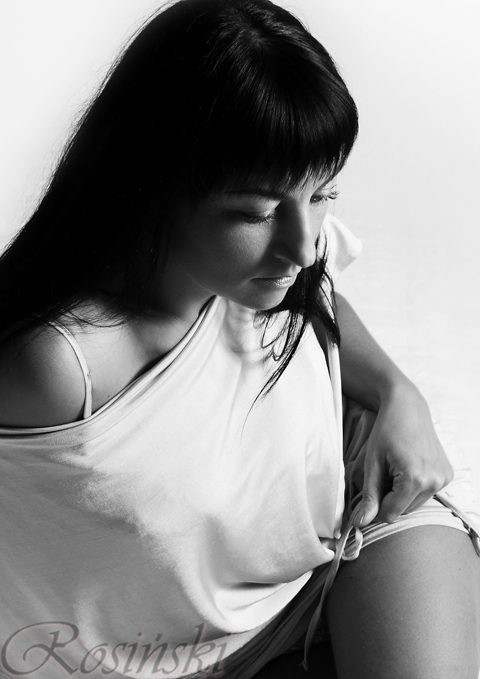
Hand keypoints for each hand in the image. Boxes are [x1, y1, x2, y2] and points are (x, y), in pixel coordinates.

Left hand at [352, 383, 454, 526]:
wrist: (407, 407)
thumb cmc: (386, 431)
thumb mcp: (372, 463)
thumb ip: (369, 496)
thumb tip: (360, 524)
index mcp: (414, 480)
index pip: (390, 514)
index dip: (374, 508)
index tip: (366, 497)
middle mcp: (434, 482)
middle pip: (403, 510)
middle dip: (388, 500)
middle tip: (380, 476)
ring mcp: (443, 478)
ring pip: (414, 504)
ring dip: (400, 495)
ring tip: (393, 470)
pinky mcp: (447, 475)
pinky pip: (425, 493)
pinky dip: (413, 488)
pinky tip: (406, 467)